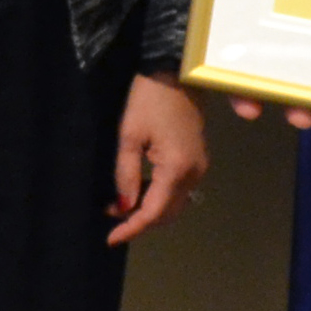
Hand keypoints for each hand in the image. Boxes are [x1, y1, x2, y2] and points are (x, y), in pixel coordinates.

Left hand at [108, 75, 207, 243]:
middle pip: (168, 213)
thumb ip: (127, 175)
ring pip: (174, 203)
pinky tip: (137, 190)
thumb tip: (124, 207)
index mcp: (177, 168)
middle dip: (140, 221)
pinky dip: (158, 196)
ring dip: (149, 209)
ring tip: (119, 205)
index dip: (132, 228)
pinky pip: (178, 189)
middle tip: (111, 219)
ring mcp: (199, 166)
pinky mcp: (197, 158)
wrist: (175, 71)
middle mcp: (194, 172)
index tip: (110, 239)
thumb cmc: (148, 99)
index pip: (154, 212)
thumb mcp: (129, 136)